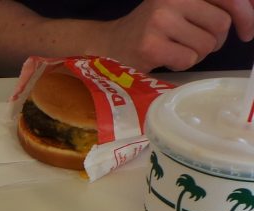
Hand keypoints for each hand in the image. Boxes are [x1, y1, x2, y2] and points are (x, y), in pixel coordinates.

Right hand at [102, 0, 253, 70]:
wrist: (110, 44)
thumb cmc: (152, 27)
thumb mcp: (182, 5)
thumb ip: (213, 5)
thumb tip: (250, 13)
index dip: (246, 14)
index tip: (248, 31)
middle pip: (221, 24)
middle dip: (214, 40)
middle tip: (195, 43)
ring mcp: (160, 21)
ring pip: (206, 45)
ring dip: (196, 54)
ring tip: (176, 50)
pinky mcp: (151, 45)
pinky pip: (188, 60)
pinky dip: (181, 64)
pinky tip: (166, 58)